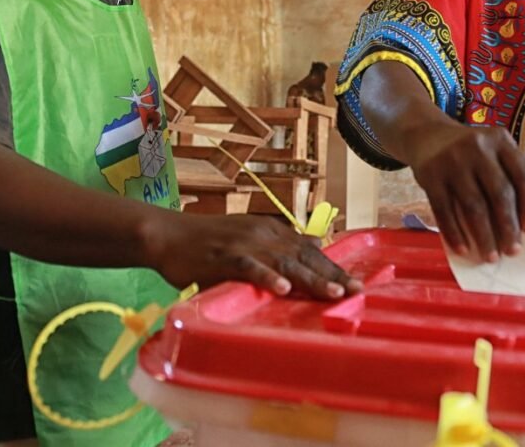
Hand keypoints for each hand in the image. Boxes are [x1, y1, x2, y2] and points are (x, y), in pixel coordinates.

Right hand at [154, 213, 362, 300]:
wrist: (167, 235)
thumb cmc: (208, 242)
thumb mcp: (249, 238)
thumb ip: (279, 245)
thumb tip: (312, 244)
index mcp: (271, 230)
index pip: (309, 249)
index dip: (334, 266)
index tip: (357, 284)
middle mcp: (263, 234)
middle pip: (304, 256)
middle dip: (332, 274)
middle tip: (357, 291)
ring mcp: (244, 243)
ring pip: (284, 262)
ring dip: (310, 278)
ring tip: (332, 294)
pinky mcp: (224, 256)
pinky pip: (250, 267)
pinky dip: (267, 277)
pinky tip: (283, 289)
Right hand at [403, 122, 524, 261]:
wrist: (427, 135)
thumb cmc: (470, 152)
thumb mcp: (492, 150)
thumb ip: (508, 174)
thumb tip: (522, 224)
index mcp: (500, 140)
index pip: (523, 174)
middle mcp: (477, 147)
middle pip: (499, 192)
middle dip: (508, 226)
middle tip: (513, 251)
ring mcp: (452, 161)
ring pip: (473, 205)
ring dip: (484, 236)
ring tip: (491, 256)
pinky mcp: (430, 175)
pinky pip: (444, 210)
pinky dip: (455, 233)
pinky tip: (464, 249)